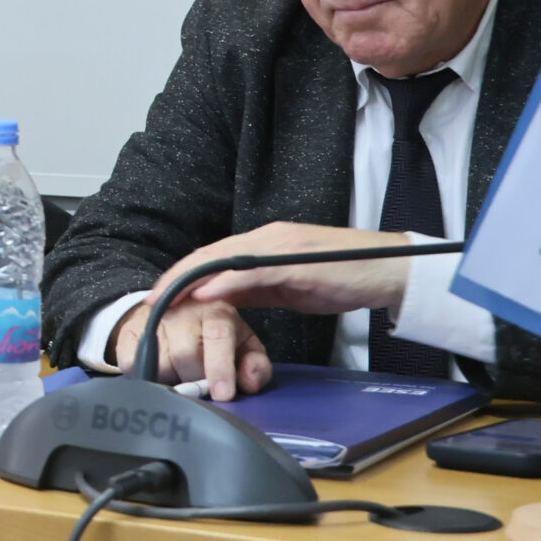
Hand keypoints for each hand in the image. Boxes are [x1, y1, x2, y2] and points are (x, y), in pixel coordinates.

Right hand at [111, 296, 272, 399]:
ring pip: (160, 364)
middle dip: (195, 378)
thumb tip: (248, 383)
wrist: (173, 314)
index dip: (220, 367)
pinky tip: (157, 369)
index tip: (222, 394)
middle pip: (186, 355)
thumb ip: (255, 366)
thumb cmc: (216, 339)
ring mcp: (153, 319)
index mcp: (218, 311)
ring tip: (179, 372)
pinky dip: (144, 375)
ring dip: (171, 378)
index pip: (218, 336)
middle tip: (199, 381)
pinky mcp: (129, 331)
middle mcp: (184, 309)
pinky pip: (131, 363)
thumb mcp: (244, 348)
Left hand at [166, 223, 416, 318]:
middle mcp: (268, 238)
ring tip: (165, 298)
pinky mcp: (296, 262)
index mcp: (265, 243)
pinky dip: (227, 282)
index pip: (213, 256)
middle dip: (177, 277)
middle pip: (211, 255)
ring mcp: (281, 247)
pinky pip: (254, 271)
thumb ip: (256, 289)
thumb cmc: (344, 278)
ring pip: (225, 259)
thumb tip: (223, 301)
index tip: (159, 295)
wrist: (391, 272)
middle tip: (149, 299)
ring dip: (192, 279)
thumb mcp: (290, 286)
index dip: (183, 274)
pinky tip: (207, 294)